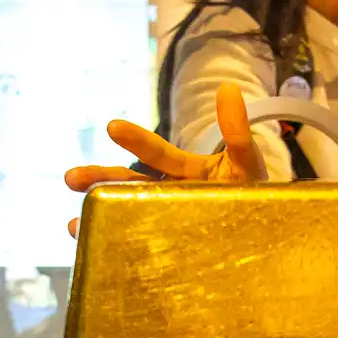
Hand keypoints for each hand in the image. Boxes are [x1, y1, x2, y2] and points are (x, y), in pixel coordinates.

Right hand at [64, 81, 265, 236]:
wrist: (267, 235)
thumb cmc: (254, 194)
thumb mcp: (247, 162)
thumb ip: (237, 132)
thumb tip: (229, 88)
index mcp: (185, 172)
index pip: (158, 154)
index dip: (137, 141)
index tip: (113, 127)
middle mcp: (168, 194)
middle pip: (129, 184)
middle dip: (99, 179)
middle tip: (70, 178)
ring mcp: (164, 221)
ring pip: (124, 212)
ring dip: (98, 214)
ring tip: (73, 222)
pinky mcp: (164, 248)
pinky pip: (133, 246)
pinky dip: (108, 245)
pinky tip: (87, 246)